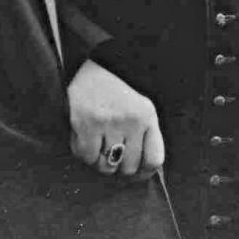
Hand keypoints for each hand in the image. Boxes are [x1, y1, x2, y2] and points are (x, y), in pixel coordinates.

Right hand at [67, 59, 164, 178]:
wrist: (89, 64)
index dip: (144, 173)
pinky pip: (88, 157)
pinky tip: (84, 136)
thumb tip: (142, 174)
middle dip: (119, 165)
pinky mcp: (86, 124)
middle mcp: (131, 119)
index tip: (135, 172)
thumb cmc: (114, 92)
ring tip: (97, 142)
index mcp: (147, 115)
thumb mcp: (138, 106)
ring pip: (107, 167)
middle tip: (110, 151)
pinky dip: (84, 153)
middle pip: (129, 167)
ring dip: (100, 160)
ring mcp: (109, 122)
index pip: (154, 159)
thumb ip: (144, 136)